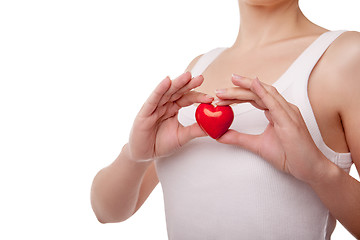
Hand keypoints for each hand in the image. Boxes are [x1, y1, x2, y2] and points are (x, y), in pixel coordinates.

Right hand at [127, 71, 213, 161]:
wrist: (144, 154)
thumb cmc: (160, 143)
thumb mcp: (182, 136)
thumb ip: (196, 130)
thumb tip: (214, 126)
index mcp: (173, 108)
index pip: (187, 98)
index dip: (198, 96)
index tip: (211, 97)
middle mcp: (164, 104)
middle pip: (178, 91)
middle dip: (189, 84)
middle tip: (201, 78)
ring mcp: (154, 107)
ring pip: (166, 92)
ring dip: (177, 83)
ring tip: (187, 75)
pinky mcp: (145, 112)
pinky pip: (153, 99)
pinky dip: (159, 90)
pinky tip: (167, 81)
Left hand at [214, 74, 329, 183]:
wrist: (310, 169)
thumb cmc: (290, 156)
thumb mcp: (257, 145)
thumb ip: (239, 138)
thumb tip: (220, 135)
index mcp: (277, 112)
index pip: (254, 98)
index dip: (237, 96)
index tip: (220, 97)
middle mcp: (283, 108)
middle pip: (257, 92)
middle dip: (237, 90)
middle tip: (218, 91)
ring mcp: (288, 113)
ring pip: (264, 93)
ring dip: (245, 88)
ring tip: (229, 85)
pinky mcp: (290, 121)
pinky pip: (275, 103)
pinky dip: (264, 93)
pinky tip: (253, 84)